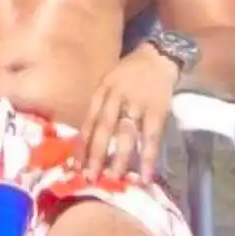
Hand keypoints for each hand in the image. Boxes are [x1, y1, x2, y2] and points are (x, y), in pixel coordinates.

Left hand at [78, 44, 178, 183]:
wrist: (158, 56)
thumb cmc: (130, 73)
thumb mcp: (108, 82)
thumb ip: (99, 106)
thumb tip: (87, 138)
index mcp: (102, 91)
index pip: (89, 121)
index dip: (82, 145)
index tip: (76, 167)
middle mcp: (116, 97)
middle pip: (104, 129)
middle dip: (96, 155)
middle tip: (90, 178)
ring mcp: (137, 104)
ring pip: (125, 135)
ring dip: (119, 159)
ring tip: (113, 179)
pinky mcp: (157, 111)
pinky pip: (151, 138)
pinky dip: (148, 158)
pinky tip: (146, 175)